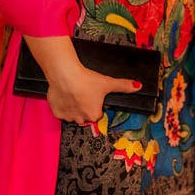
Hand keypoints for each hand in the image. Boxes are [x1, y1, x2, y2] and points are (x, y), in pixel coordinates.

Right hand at [22, 34, 141, 123]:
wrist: (65, 75)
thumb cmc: (86, 80)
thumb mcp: (108, 82)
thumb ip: (123, 86)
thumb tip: (138, 86)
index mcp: (94, 115)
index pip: (97, 112)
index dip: (95, 102)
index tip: (92, 94)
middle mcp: (81, 119)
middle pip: (84, 114)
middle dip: (84, 106)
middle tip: (82, 92)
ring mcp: (68, 117)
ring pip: (72, 114)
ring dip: (73, 106)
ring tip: (73, 92)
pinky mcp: (56, 113)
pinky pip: (61, 111)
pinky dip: (62, 105)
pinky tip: (65, 95)